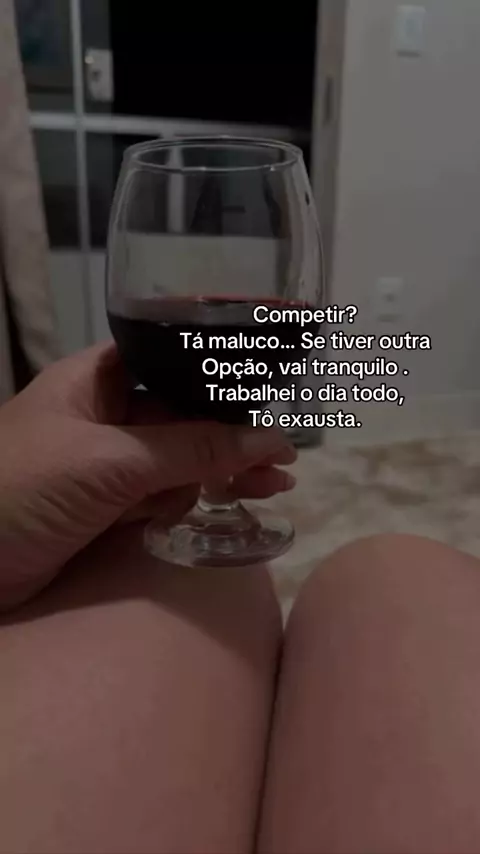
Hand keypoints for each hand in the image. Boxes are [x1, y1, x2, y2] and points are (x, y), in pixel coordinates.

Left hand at [0, 344, 295, 608]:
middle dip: (229, 437)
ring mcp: (105, 463)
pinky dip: (191, 501)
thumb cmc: (23, 490)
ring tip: (270, 489)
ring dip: (219, 473)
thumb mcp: (110, 462)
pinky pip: (161, 495)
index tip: (266, 401)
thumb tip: (271, 439)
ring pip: (177, 460)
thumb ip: (191, 449)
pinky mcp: (106, 507)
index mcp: (94, 380)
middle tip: (282, 463)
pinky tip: (225, 503)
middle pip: (181, 417)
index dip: (216, 381)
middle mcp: (103, 414)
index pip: (168, 364)